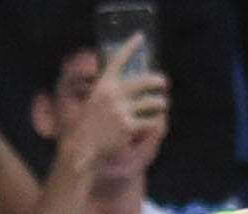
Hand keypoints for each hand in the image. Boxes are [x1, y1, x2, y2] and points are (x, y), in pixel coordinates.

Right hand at [59, 37, 169, 173]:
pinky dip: (156, 121)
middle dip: (158, 81)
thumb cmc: (90, 122)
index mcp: (104, 84)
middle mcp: (113, 94)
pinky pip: (151, 121)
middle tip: (164, 83)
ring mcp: (121, 110)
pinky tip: (157, 121)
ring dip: (161, 103)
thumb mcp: (95, 99)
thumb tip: (130, 85)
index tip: (141, 36)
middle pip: (144, 81)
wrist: (83, 143)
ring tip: (162, 105)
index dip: (130, 47)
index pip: (118, 60)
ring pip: (152, 102)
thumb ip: (110, 90)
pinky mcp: (128, 126)